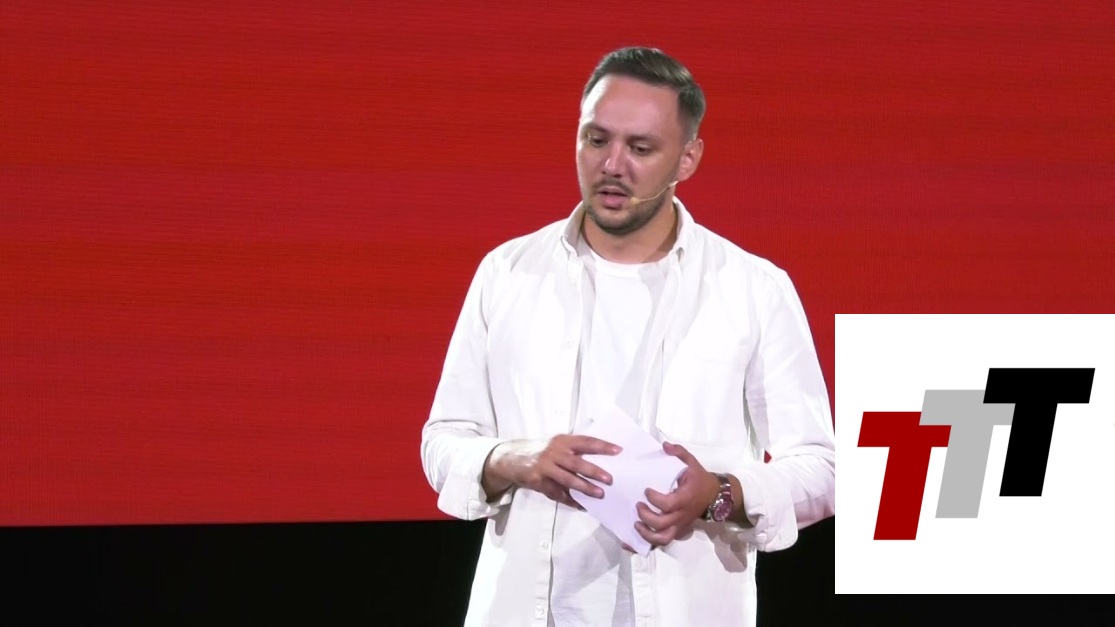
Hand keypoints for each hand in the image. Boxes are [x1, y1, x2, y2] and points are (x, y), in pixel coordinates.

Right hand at [484, 435, 621, 508]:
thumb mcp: (556, 445)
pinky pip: (557, 493)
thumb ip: (573, 451)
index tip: (618, 450)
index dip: (602, 446)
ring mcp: (545, 467)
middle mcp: (554, 452)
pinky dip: (570, 500)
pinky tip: (582, 506)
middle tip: (610, 479)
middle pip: (577, 463)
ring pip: (568, 479)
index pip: (585, 442)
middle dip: (594, 471)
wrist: (510, 458)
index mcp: (562, 441)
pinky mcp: (537, 481)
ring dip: (584, 488)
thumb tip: (600, 462)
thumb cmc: (540, 451)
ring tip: (599, 494)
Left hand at [634, 442, 719, 547]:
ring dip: (646, 534)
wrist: (714, 496)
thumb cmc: (700, 479)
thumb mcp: (692, 463)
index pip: (668, 504)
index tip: (646, 490)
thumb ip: (679, 453)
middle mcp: (681, 515)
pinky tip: (630, 544)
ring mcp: (679, 525)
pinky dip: (646, 543)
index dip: (655, 500)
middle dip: (646, 516)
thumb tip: (664, 445)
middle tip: (638, 505)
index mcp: (684, 499)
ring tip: (635, 524)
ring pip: (662, 538)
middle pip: (662, 524)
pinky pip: (662, 542)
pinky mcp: (676, 531)